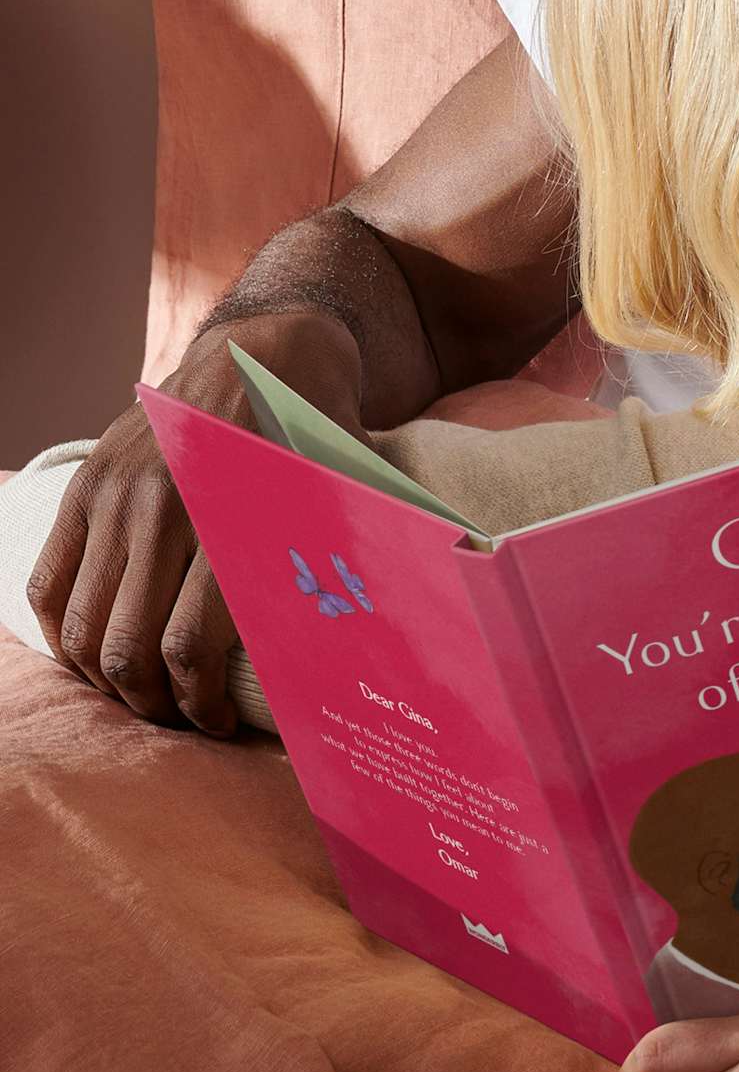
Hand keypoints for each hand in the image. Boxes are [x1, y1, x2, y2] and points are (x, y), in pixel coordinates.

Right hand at [26, 312, 366, 733]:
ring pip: (84, 625)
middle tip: (180, 720)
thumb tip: (357, 657)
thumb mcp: (341, 495)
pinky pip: (48, 580)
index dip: (201, 705)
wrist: (271, 348)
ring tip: (142, 693)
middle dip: (153, 704)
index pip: (192, 645)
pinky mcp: (88, 484)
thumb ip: (334, 566)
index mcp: (237, 515)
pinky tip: (92, 655)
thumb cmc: (321, 433)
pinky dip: (61, 632)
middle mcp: (168, 506)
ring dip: (106, 677)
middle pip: (130, 648)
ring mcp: (118, 493)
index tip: (219, 724)